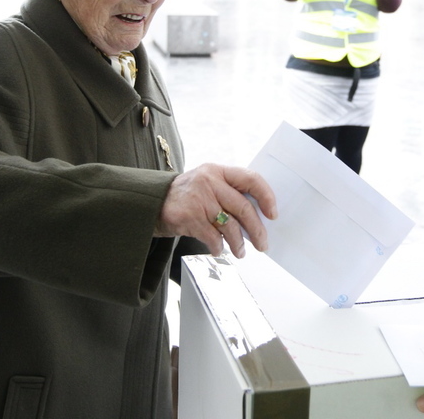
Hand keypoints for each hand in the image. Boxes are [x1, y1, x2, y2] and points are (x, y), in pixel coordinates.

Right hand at [156, 163, 276, 256]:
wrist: (150, 203)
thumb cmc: (185, 196)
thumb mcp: (206, 183)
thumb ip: (228, 192)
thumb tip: (257, 216)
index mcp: (217, 171)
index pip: (251, 179)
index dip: (266, 197)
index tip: (272, 214)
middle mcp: (209, 181)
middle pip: (243, 207)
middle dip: (257, 230)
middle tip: (262, 244)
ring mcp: (199, 199)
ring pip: (230, 225)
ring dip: (238, 243)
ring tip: (240, 252)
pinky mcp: (189, 217)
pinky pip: (213, 237)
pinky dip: (218, 247)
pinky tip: (218, 250)